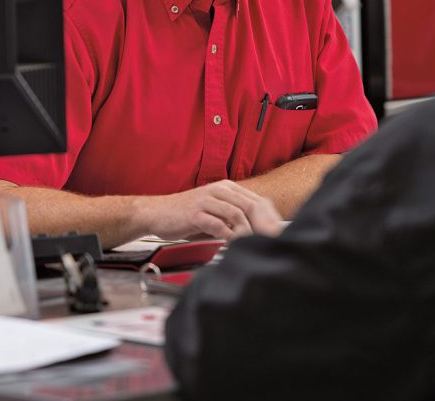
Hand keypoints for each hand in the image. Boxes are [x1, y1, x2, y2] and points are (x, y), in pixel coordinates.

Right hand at [137, 180, 282, 240]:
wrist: (156, 213)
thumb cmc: (185, 215)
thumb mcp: (213, 212)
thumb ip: (233, 218)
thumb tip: (258, 232)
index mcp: (226, 188)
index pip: (256, 201)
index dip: (270, 218)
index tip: (277, 235)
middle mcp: (218, 190)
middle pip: (250, 206)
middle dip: (263, 226)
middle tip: (271, 242)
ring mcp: (206, 200)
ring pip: (236, 213)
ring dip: (247, 231)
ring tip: (252, 245)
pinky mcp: (195, 213)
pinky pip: (217, 224)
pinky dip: (228, 235)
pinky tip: (232, 245)